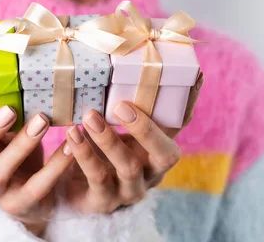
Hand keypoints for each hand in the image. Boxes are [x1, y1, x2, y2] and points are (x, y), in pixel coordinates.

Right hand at [0, 84, 73, 235]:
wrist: (42, 191)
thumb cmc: (18, 145)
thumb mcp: (5, 123)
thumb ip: (0, 99)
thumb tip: (12, 44)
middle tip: (8, 109)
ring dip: (20, 145)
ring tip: (43, 120)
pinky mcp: (22, 205)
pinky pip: (36, 188)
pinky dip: (54, 166)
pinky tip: (71, 147)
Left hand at [63, 72, 203, 213]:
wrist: (70, 193)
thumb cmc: (98, 151)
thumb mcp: (115, 128)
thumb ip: (123, 104)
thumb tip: (128, 62)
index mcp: (159, 149)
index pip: (180, 125)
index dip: (188, 103)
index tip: (193, 75)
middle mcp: (152, 172)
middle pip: (166, 154)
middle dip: (146, 129)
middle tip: (121, 106)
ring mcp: (129, 190)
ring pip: (127, 167)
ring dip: (108, 140)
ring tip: (88, 116)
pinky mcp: (103, 202)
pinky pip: (96, 178)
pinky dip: (84, 154)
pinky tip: (71, 136)